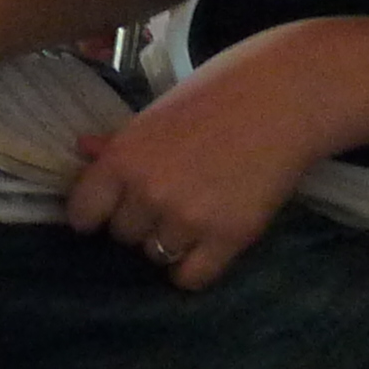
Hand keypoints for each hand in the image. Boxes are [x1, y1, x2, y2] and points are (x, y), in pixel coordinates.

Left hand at [62, 44, 336, 291]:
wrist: (286, 96)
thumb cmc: (220, 91)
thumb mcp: (160, 112)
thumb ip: (122, 142)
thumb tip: (82, 149)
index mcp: (125, 157)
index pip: (82, 214)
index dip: (96, 211)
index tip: (110, 207)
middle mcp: (148, 193)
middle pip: (122, 236)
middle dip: (141, 220)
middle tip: (171, 194)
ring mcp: (188, 219)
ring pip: (156, 255)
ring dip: (170, 239)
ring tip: (197, 209)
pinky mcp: (228, 238)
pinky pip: (191, 277)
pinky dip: (196, 265)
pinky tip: (210, 238)